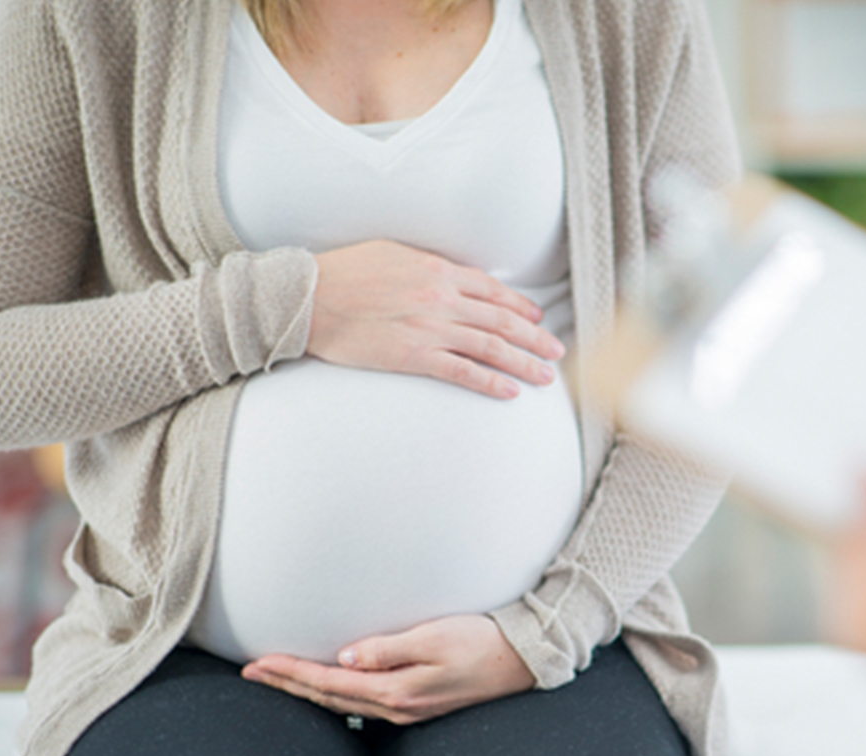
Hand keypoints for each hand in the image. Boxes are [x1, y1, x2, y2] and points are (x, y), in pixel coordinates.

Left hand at [242, 615, 536, 723]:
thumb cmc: (482, 641)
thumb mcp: (435, 637)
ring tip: (279, 679)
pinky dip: (334, 693)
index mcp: (397, 690)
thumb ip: (388, 648)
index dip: (291, 673)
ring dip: (307, 690)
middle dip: (288, 684)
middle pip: (328, 698)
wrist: (523, 659)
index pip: (329, 683)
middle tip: (252, 672)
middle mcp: (397, 705)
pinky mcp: (417, 702)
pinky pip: (362, 702)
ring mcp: (408, 708)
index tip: (258, 663)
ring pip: (343, 703)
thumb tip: (344, 658)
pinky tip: (328, 686)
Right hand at [308, 240, 565, 398]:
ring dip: (523, 363)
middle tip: (556, 352)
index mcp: (438, 270)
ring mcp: (429, 328)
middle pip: (502, 320)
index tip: (538, 319)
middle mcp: (441, 298)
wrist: (309, 297)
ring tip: (545, 377)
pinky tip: (509, 392)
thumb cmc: (346, 272)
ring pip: (490, 347)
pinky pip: (462, 372)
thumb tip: (455, 276)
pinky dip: (490, 382)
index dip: (520, 306)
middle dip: (535, 338)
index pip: (493, 290)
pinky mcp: (413, 356)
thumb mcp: (394, 253)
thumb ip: (429, 266)